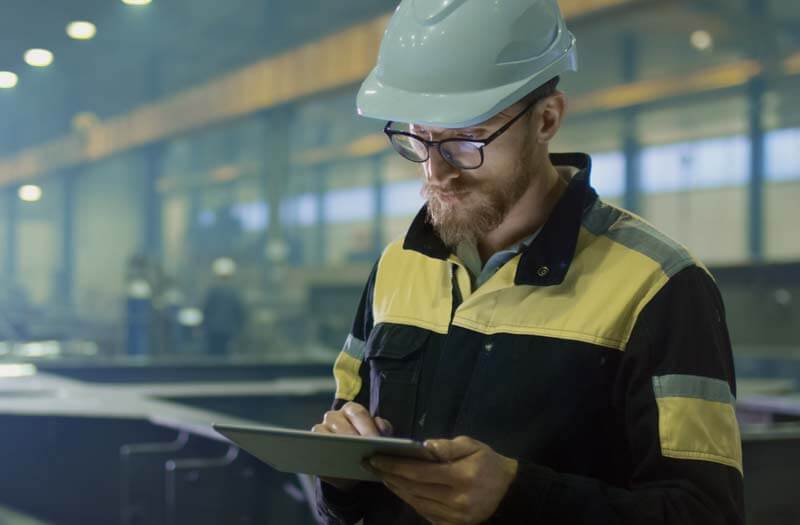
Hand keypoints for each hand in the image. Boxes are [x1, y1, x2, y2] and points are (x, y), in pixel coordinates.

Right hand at [310, 401, 393, 490]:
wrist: (352, 470)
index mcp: (352, 411)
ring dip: (334, 445)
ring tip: (346, 459)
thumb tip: (382, 429)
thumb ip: (382, 431)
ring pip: (324, 433)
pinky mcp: (311, 444)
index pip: (358, 413)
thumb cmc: (366, 449)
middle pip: (341, 424)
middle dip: (352, 439)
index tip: (374, 441)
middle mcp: (334, 417)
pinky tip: (333, 464)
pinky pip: (313, 446)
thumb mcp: (377, 439)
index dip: (366, 426)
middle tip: (361, 453)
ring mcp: (320, 429)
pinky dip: (322, 454)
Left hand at [368, 435, 517, 524]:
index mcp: (461, 477)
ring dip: (395, 488)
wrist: (509, 494)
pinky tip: (399, 488)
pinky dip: (409, 499)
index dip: (395, 465)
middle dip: (389, 476)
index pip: (419, 471)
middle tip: (370, 464)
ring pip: (415, 502)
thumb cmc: (489, 464)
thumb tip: (424, 445)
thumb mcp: (473, 446)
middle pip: (413, 488)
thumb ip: (448, 446)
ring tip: (381, 475)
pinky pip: (423, 512)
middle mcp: (455, 500)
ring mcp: (453, 517)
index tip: (376, 457)